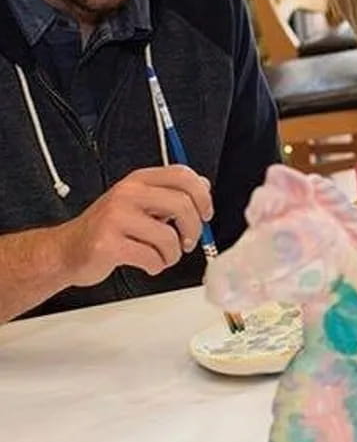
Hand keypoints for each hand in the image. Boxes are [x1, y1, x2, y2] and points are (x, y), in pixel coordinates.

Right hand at [58, 165, 212, 285]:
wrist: (66, 251)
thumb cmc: (107, 228)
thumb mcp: (139, 202)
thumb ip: (170, 193)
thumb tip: (203, 185)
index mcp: (138, 180)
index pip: (182, 175)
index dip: (203, 196)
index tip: (206, 214)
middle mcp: (127, 194)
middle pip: (182, 205)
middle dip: (193, 230)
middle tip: (187, 242)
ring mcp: (115, 218)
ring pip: (169, 237)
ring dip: (172, 255)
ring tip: (162, 256)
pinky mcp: (108, 244)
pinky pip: (151, 258)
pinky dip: (156, 266)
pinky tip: (147, 263)